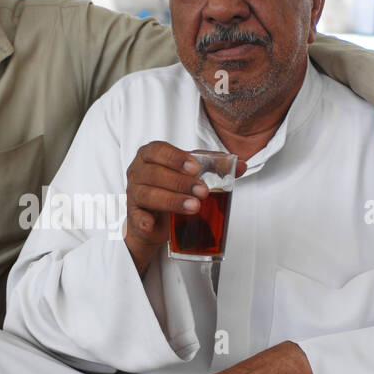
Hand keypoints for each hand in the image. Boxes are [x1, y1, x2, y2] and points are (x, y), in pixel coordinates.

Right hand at [123, 142, 245, 275]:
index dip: (176, 158)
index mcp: (150, 155)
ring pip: (147, 194)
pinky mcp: (133, 215)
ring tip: (193, 207)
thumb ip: (214, 166)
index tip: (195, 167)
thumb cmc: (171, 188)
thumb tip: (240, 165)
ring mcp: (133, 193)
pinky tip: (153, 224)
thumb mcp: (191, 174)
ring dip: (171, 200)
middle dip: (180, 182)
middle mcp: (138, 171)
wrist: (156, 219)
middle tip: (203, 192)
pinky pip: (136, 216)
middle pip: (154, 173)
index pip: (159, 150)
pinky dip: (144, 220)